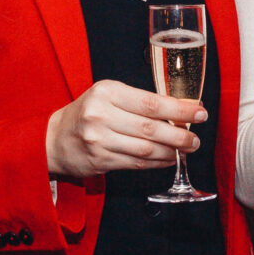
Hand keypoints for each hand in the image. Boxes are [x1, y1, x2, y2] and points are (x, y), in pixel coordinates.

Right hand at [48, 80, 204, 179]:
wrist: (54, 138)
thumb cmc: (88, 113)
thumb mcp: (108, 96)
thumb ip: (139, 101)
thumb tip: (180, 110)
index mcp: (107, 92)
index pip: (151, 102)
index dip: (179, 109)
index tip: (199, 112)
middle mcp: (101, 115)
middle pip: (151, 128)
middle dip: (180, 135)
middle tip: (196, 139)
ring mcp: (99, 140)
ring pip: (146, 148)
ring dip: (171, 151)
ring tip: (186, 150)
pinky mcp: (100, 160)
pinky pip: (136, 162)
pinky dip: (156, 162)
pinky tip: (168, 159)